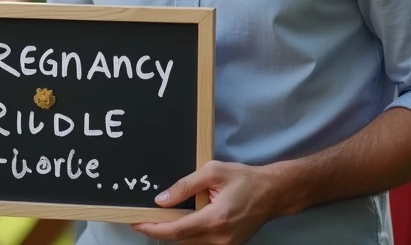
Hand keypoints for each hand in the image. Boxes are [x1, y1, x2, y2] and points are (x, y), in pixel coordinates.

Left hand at [131, 161, 284, 243]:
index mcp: (215, 219)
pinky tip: (186, 221)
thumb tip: (161, 200)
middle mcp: (220, 238)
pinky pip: (203, 243)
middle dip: (161, 230)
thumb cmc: (245, 179)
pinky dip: (191, 234)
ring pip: (191, 244)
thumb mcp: (213, 172)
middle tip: (145, 218)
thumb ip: (185, 186)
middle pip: (181, 240)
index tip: (137, 223)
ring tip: (163, 219)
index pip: (176, 230)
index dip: (153, 228)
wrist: (273, 192)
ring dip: (177, 233)